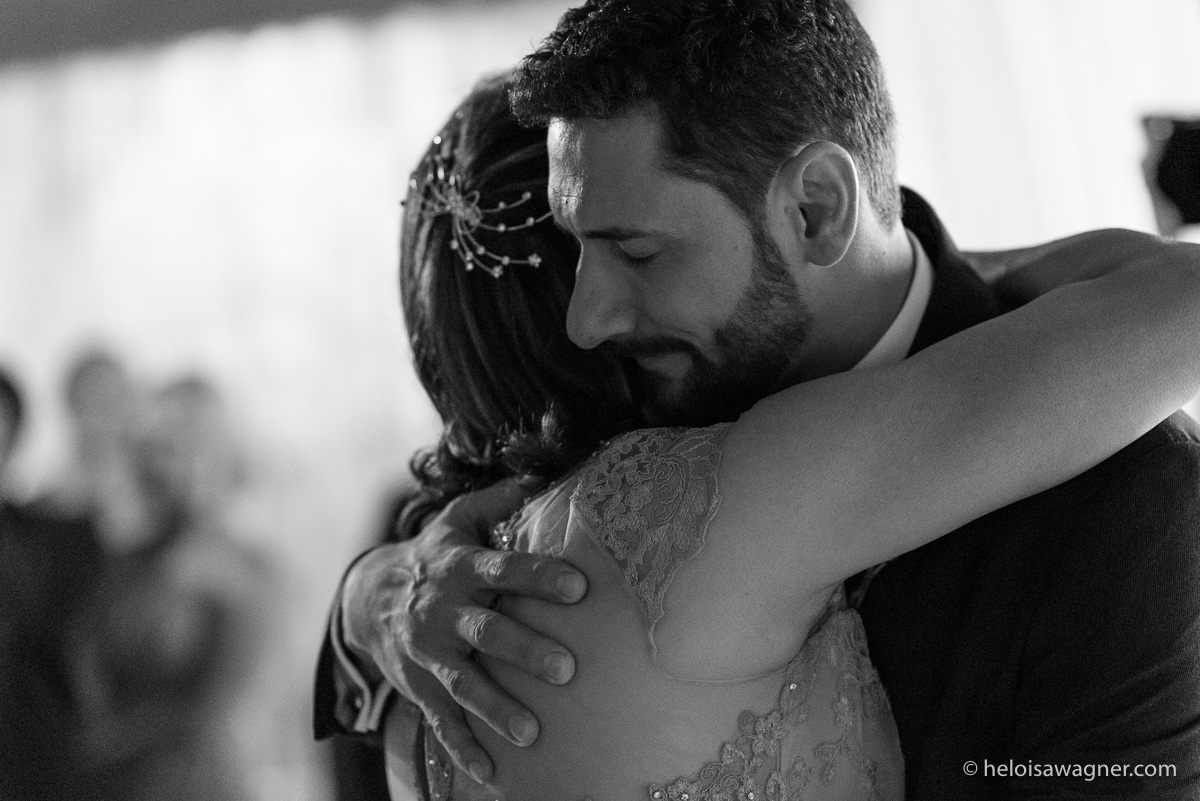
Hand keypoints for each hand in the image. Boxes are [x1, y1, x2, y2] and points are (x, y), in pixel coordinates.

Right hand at [340, 477, 588, 783]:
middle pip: (488, 631)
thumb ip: (500, 499)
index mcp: (461, 566)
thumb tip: (541, 473)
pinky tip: (492, 772)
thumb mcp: (458, 518)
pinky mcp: (419, 684)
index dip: (539, 576)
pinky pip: (441, 719)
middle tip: (567, 668)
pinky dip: (464, 747)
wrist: (368, 594)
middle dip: (526, 650)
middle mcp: (445, 610)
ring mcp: (430, 652)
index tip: (579, 585)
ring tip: (533, 732)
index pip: (504, 568)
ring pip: (465, 682)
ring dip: (498, 708)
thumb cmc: (434, 552)